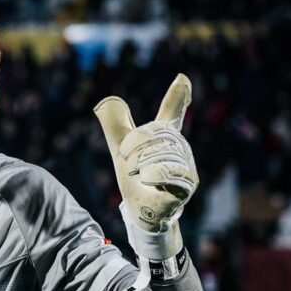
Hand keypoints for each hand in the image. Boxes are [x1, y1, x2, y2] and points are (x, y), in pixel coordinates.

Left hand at [94, 73, 197, 231]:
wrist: (140, 211)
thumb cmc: (134, 179)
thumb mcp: (119, 149)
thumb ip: (113, 125)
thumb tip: (102, 103)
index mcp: (164, 136)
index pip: (171, 112)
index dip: (176, 96)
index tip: (181, 79)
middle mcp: (180, 148)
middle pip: (156, 133)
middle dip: (136, 146)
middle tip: (129, 163)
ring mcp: (187, 165)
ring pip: (162, 152)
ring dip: (142, 164)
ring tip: (141, 176)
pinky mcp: (188, 184)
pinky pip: (169, 171)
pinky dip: (154, 174)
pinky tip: (148, 179)